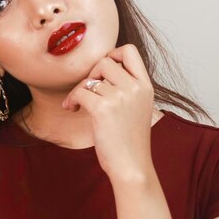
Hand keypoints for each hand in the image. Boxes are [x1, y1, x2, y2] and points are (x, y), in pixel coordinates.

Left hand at [61, 44, 154, 179]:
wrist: (132, 167)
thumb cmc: (130, 141)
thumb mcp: (138, 108)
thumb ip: (127, 87)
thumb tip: (102, 67)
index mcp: (146, 86)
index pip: (130, 51)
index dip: (113, 54)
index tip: (103, 72)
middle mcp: (135, 88)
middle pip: (105, 61)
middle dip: (91, 74)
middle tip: (88, 91)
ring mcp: (120, 97)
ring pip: (90, 79)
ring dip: (80, 90)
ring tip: (78, 104)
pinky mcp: (103, 108)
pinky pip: (80, 92)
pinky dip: (72, 100)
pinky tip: (72, 108)